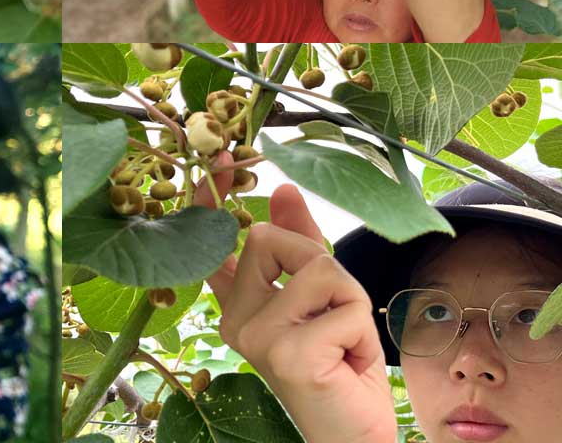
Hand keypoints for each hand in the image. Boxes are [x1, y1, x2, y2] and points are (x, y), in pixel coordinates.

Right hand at [194, 157, 396, 442]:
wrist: (354, 436)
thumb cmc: (339, 369)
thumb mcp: (323, 299)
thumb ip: (301, 244)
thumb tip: (282, 189)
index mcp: (238, 305)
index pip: (217, 243)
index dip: (214, 199)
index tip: (223, 160)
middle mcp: (235, 318)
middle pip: (276, 239)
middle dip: (322, 265)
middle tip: (334, 316)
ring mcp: (255, 335)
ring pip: (319, 268)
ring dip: (351, 302)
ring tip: (344, 342)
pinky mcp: (285, 352)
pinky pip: (343, 304)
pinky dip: (362, 331)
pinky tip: (348, 362)